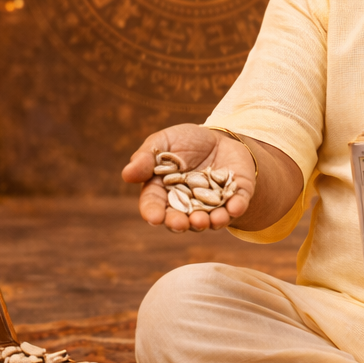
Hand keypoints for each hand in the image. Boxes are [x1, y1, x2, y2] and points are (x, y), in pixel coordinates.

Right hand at [120, 124, 256, 232]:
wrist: (220, 138)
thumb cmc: (185, 142)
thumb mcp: (163, 142)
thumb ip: (146, 158)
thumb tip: (127, 174)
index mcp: (164, 192)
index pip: (154, 206)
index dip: (153, 213)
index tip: (154, 218)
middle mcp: (187, 205)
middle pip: (180, 219)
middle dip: (179, 223)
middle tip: (180, 223)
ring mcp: (212, 204)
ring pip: (209, 219)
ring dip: (208, 222)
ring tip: (206, 220)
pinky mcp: (236, 197)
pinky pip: (236, 206)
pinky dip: (235, 208)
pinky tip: (234, 207)